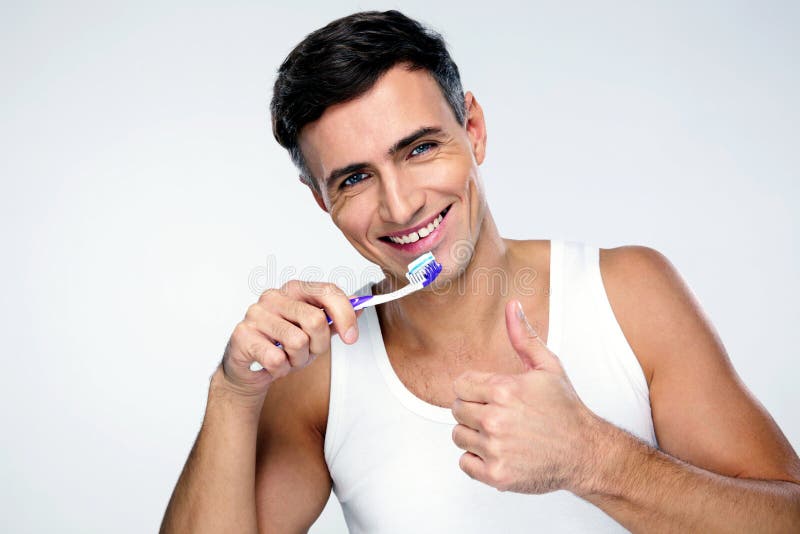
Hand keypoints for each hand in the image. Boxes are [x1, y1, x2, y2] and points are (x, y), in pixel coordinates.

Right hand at [219, 280, 359, 397]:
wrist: (248, 369)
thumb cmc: (281, 347)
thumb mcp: (314, 334)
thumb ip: (334, 320)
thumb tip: (360, 308)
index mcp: (293, 289)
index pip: (327, 291)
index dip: (345, 314)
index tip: (352, 336)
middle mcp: (273, 297)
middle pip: (315, 320)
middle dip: (318, 345)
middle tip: (308, 352)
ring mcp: (255, 314)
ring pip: (297, 342)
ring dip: (298, 360)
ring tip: (287, 358)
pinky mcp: (242, 335)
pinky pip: (277, 359)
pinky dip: (280, 369)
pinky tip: (272, 365)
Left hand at [451, 300, 599, 493]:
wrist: (585, 452)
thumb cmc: (566, 411)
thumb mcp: (547, 367)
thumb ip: (524, 337)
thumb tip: (511, 306)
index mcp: (504, 390)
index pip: (460, 384)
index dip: (474, 388)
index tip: (490, 395)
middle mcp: (495, 419)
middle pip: (456, 409)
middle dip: (473, 410)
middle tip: (497, 414)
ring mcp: (495, 449)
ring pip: (458, 436)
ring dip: (474, 435)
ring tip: (500, 433)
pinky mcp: (496, 475)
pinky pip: (464, 463)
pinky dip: (477, 460)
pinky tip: (498, 451)